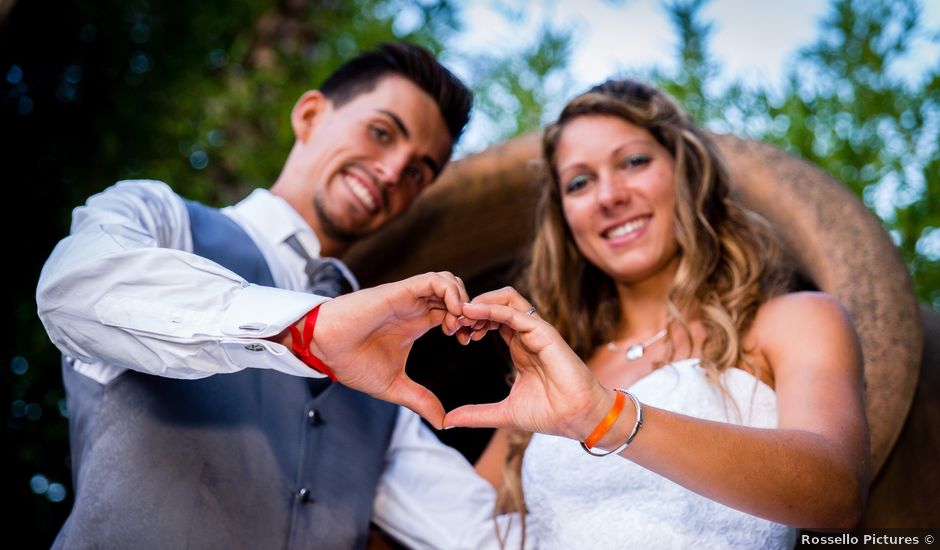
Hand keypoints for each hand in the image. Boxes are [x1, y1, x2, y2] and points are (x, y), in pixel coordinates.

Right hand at [310, 271, 468, 428]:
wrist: (325, 349)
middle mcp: (416, 307)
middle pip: (457, 294)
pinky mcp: (400, 291)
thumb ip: (421, 400)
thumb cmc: (353, 363)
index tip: (467, 343)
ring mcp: (409, 297)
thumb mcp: (395, 386)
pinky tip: (452, 315)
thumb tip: (443, 422)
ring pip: (449, 281)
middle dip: (471, 311)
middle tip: (468, 334)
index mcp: (418, 322)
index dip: (468, 323)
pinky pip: (435, 280)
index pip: (454, 311)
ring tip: (458, 326)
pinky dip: (451, 292)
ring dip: (463, 300)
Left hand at [444, 287, 614, 440]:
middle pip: (497, 303)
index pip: (492, 320)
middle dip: (473, 308)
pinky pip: (515, 312)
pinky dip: (492, 308)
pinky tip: (472, 313)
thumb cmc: (551, 414)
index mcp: (520, 347)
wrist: (578, 419)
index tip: (455, 334)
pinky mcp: (544, 332)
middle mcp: (527, 335)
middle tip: (454, 323)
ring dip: (481, 302)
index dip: (472, 322)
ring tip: (461, 315)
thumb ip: (477, 414)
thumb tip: (449, 421)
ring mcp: (536, 331)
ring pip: (506, 298)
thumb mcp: (504, 413)